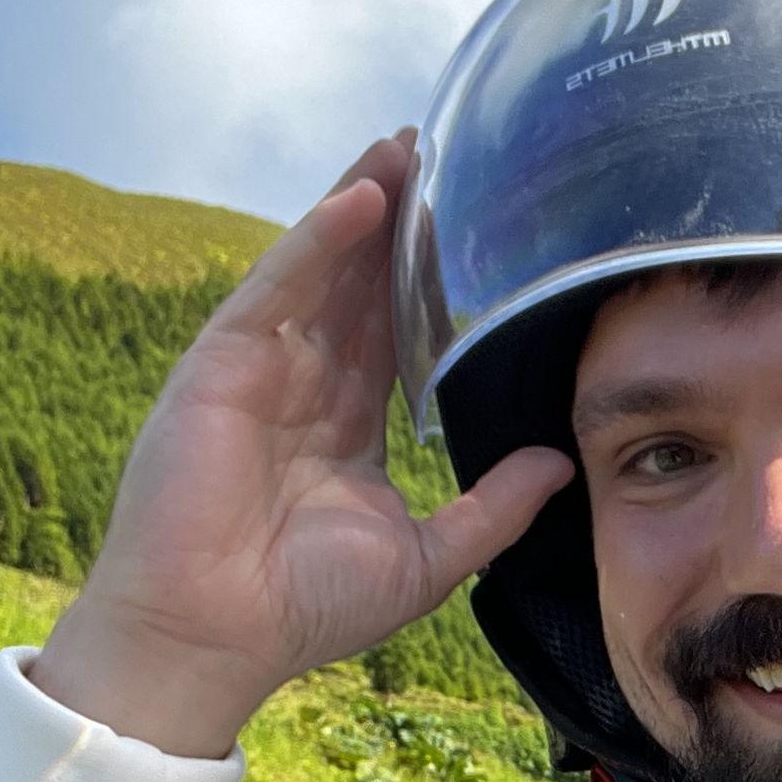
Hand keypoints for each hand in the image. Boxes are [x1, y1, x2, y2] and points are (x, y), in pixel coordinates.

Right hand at [31, 133, 573, 757]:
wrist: (222, 633)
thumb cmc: (309, 608)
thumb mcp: (434, 558)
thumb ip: (495, 509)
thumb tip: (558, 465)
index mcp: (347, 429)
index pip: (397, 337)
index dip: (431, 285)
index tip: (470, 235)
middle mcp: (305, 388)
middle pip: (360, 287)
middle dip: (399, 224)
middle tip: (440, 156)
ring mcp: (262, 369)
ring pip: (322, 269)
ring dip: (362, 207)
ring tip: (406, 148)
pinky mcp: (224, 363)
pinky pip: (278, 285)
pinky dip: (319, 241)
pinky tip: (361, 200)